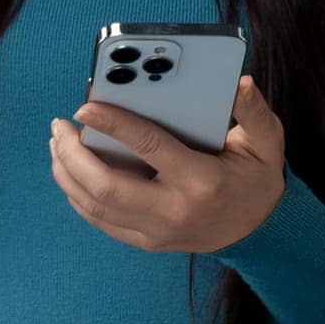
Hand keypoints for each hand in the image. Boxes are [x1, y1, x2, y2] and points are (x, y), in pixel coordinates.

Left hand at [48, 75, 286, 253]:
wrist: (261, 230)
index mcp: (201, 179)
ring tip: (57, 143)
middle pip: (107, 187)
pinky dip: (78, 196)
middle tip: (60, 126)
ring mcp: (158, 232)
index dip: (112, 124)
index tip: (85, 105)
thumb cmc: (257, 177)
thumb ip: (254, 110)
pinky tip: (69, 171)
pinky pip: (102, 221)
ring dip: (67, 174)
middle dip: (73, 154)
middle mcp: (174, 210)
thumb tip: (240, 82)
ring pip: (96, 207)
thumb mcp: (266, 141)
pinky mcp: (147, 241)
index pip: (148, 148)